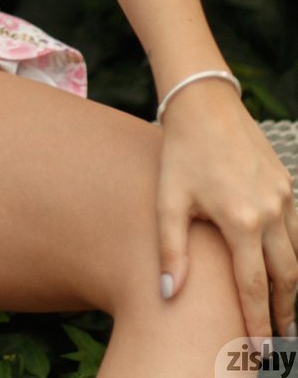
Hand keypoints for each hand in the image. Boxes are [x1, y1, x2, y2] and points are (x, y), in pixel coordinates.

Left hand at [156, 79, 297, 343]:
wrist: (204, 104)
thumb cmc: (181, 152)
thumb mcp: (168, 199)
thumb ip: (171, 249)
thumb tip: (169, 293)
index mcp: (240, 220)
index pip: (254, 286)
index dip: (257, 322)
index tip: (261, 351)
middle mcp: (269, 211)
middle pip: (286, 278)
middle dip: (285, 313)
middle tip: (282, 341)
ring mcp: (283, 196)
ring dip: (294, 286)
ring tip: (286, 312)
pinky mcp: (287, 184)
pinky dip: (295, 254)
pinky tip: (286, 268)